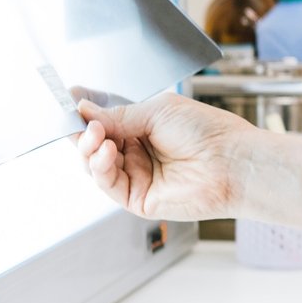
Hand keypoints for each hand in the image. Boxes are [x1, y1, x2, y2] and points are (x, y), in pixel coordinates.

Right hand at [74, 92, 301, 229]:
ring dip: (89, 149)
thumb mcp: (157, 111)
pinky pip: (108, 183)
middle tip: (82, 122)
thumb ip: (118, 115)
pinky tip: (104, 151)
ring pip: (95, 166)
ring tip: (96, 135)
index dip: (85, 116)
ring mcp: (136, 176)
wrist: (232, 160)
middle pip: (94, 146)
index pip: (104, 123)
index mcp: (143, 128)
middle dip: (83, 134)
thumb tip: (83, 111)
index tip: (69, 103)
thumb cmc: (206, 131)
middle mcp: (137, 153)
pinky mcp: (137, 199)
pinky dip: (100, 167)